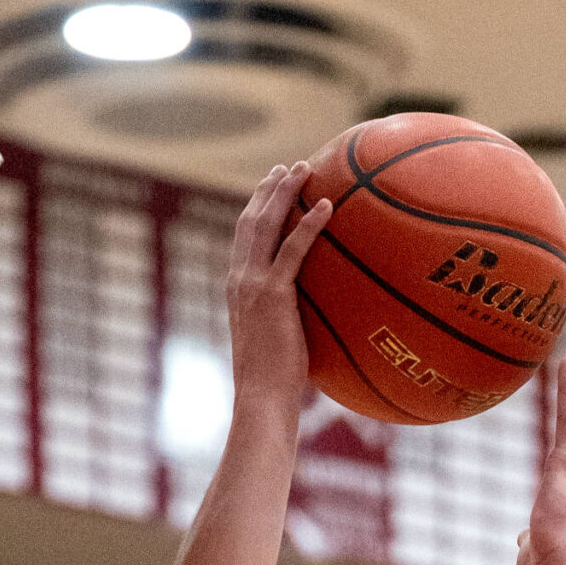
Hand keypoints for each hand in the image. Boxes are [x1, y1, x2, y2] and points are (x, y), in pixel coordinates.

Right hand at [226, 162, 331, 413]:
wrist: (262, 397)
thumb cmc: (274, 382)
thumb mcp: (278, 343)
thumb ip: (287, 321)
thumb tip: (315, 319)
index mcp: (237, 288)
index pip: (244, 239)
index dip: (256, 209)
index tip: (270, 188)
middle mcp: (239, 279)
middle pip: (250, 220)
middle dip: (268, 190)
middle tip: (286, 167)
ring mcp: (253, 285)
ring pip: (266, 225)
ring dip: (285, 193)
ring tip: (304, 170)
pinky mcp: (272, 295)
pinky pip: (294, 250)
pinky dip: (310, 225)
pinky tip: (328, 206)